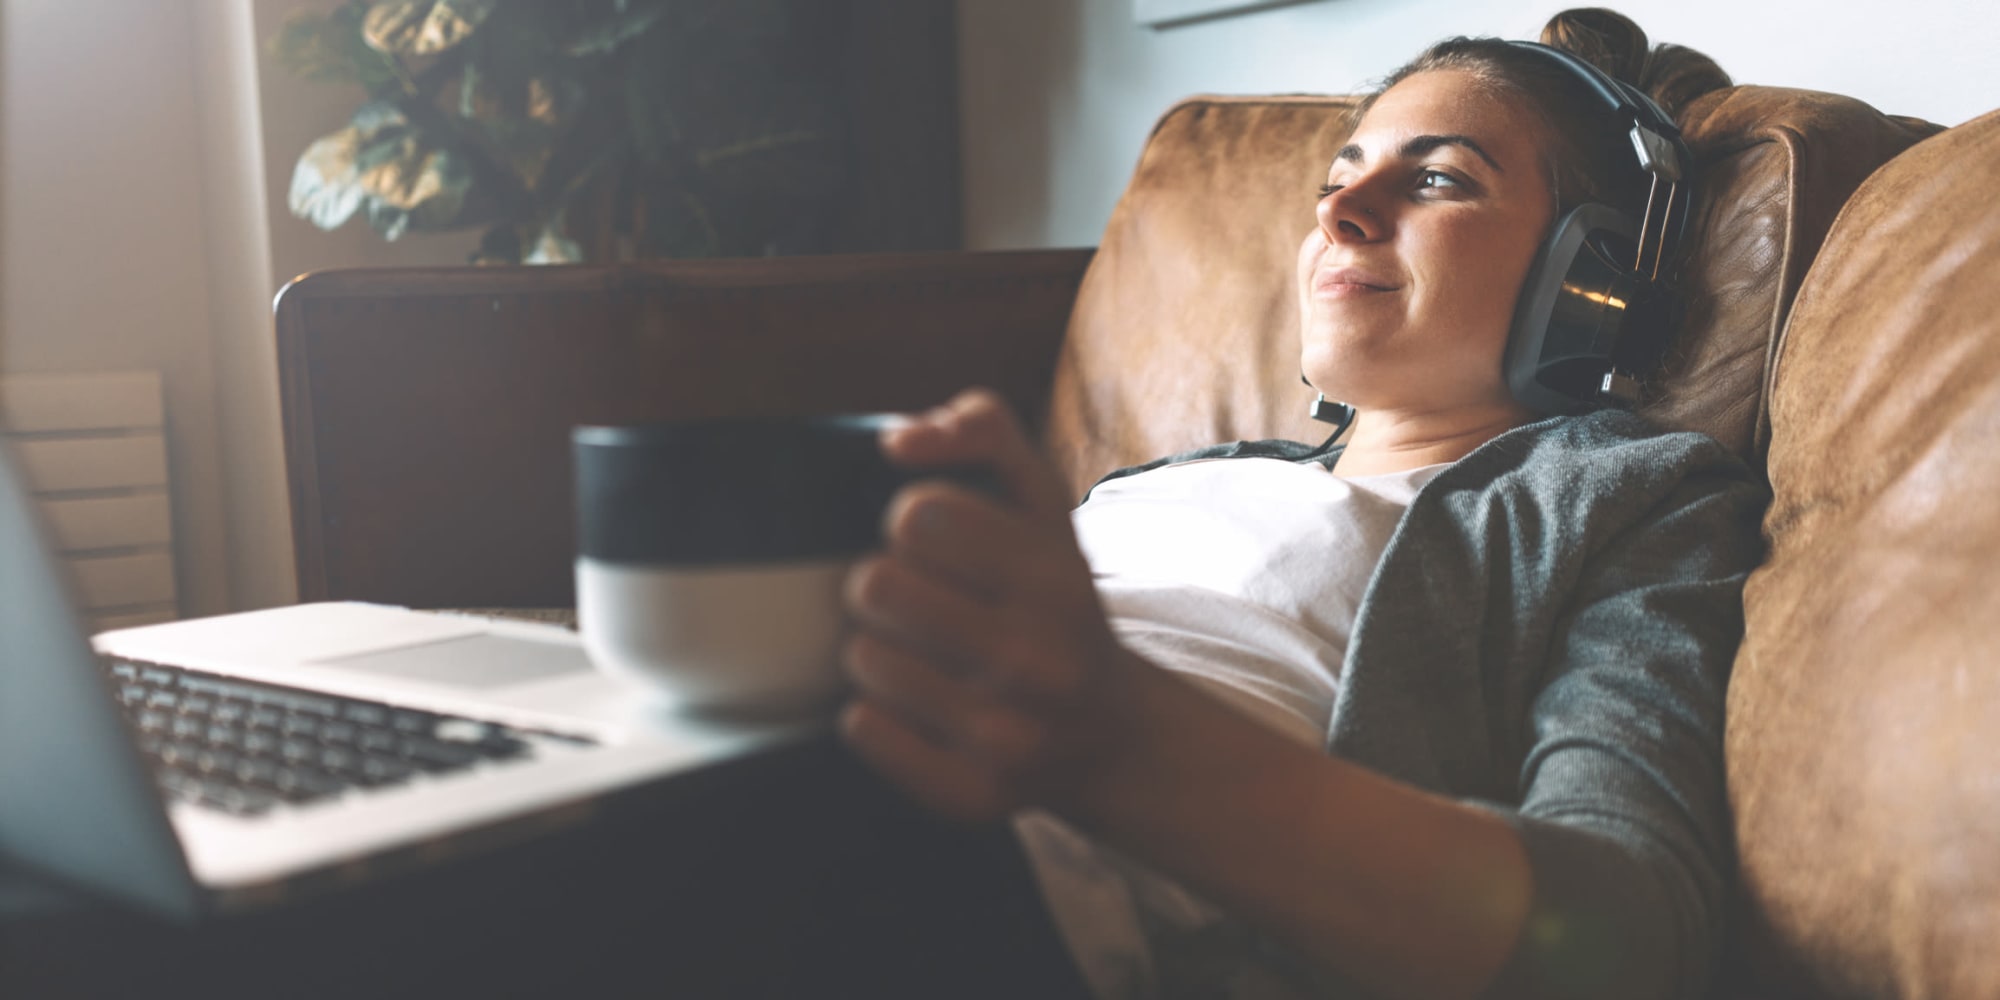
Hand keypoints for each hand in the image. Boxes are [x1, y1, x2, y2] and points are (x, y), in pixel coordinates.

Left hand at [840, 388, 1138, 822]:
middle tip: (918, 602)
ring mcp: (1004, 734)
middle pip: (877, 584)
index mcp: (1055, 579)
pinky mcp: (970, 794)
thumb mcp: (1045, 505)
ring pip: (862, 658)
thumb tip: (900, 440)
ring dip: (877, 649)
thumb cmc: (1056, 604)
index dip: (912, 521)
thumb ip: (985, 431)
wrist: (1113, 736)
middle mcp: (1037, 659)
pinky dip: (874, 715)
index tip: (938, 544)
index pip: (918, 513)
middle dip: (884, 584)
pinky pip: (862, 729)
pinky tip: (916, 707)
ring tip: (920, 656)